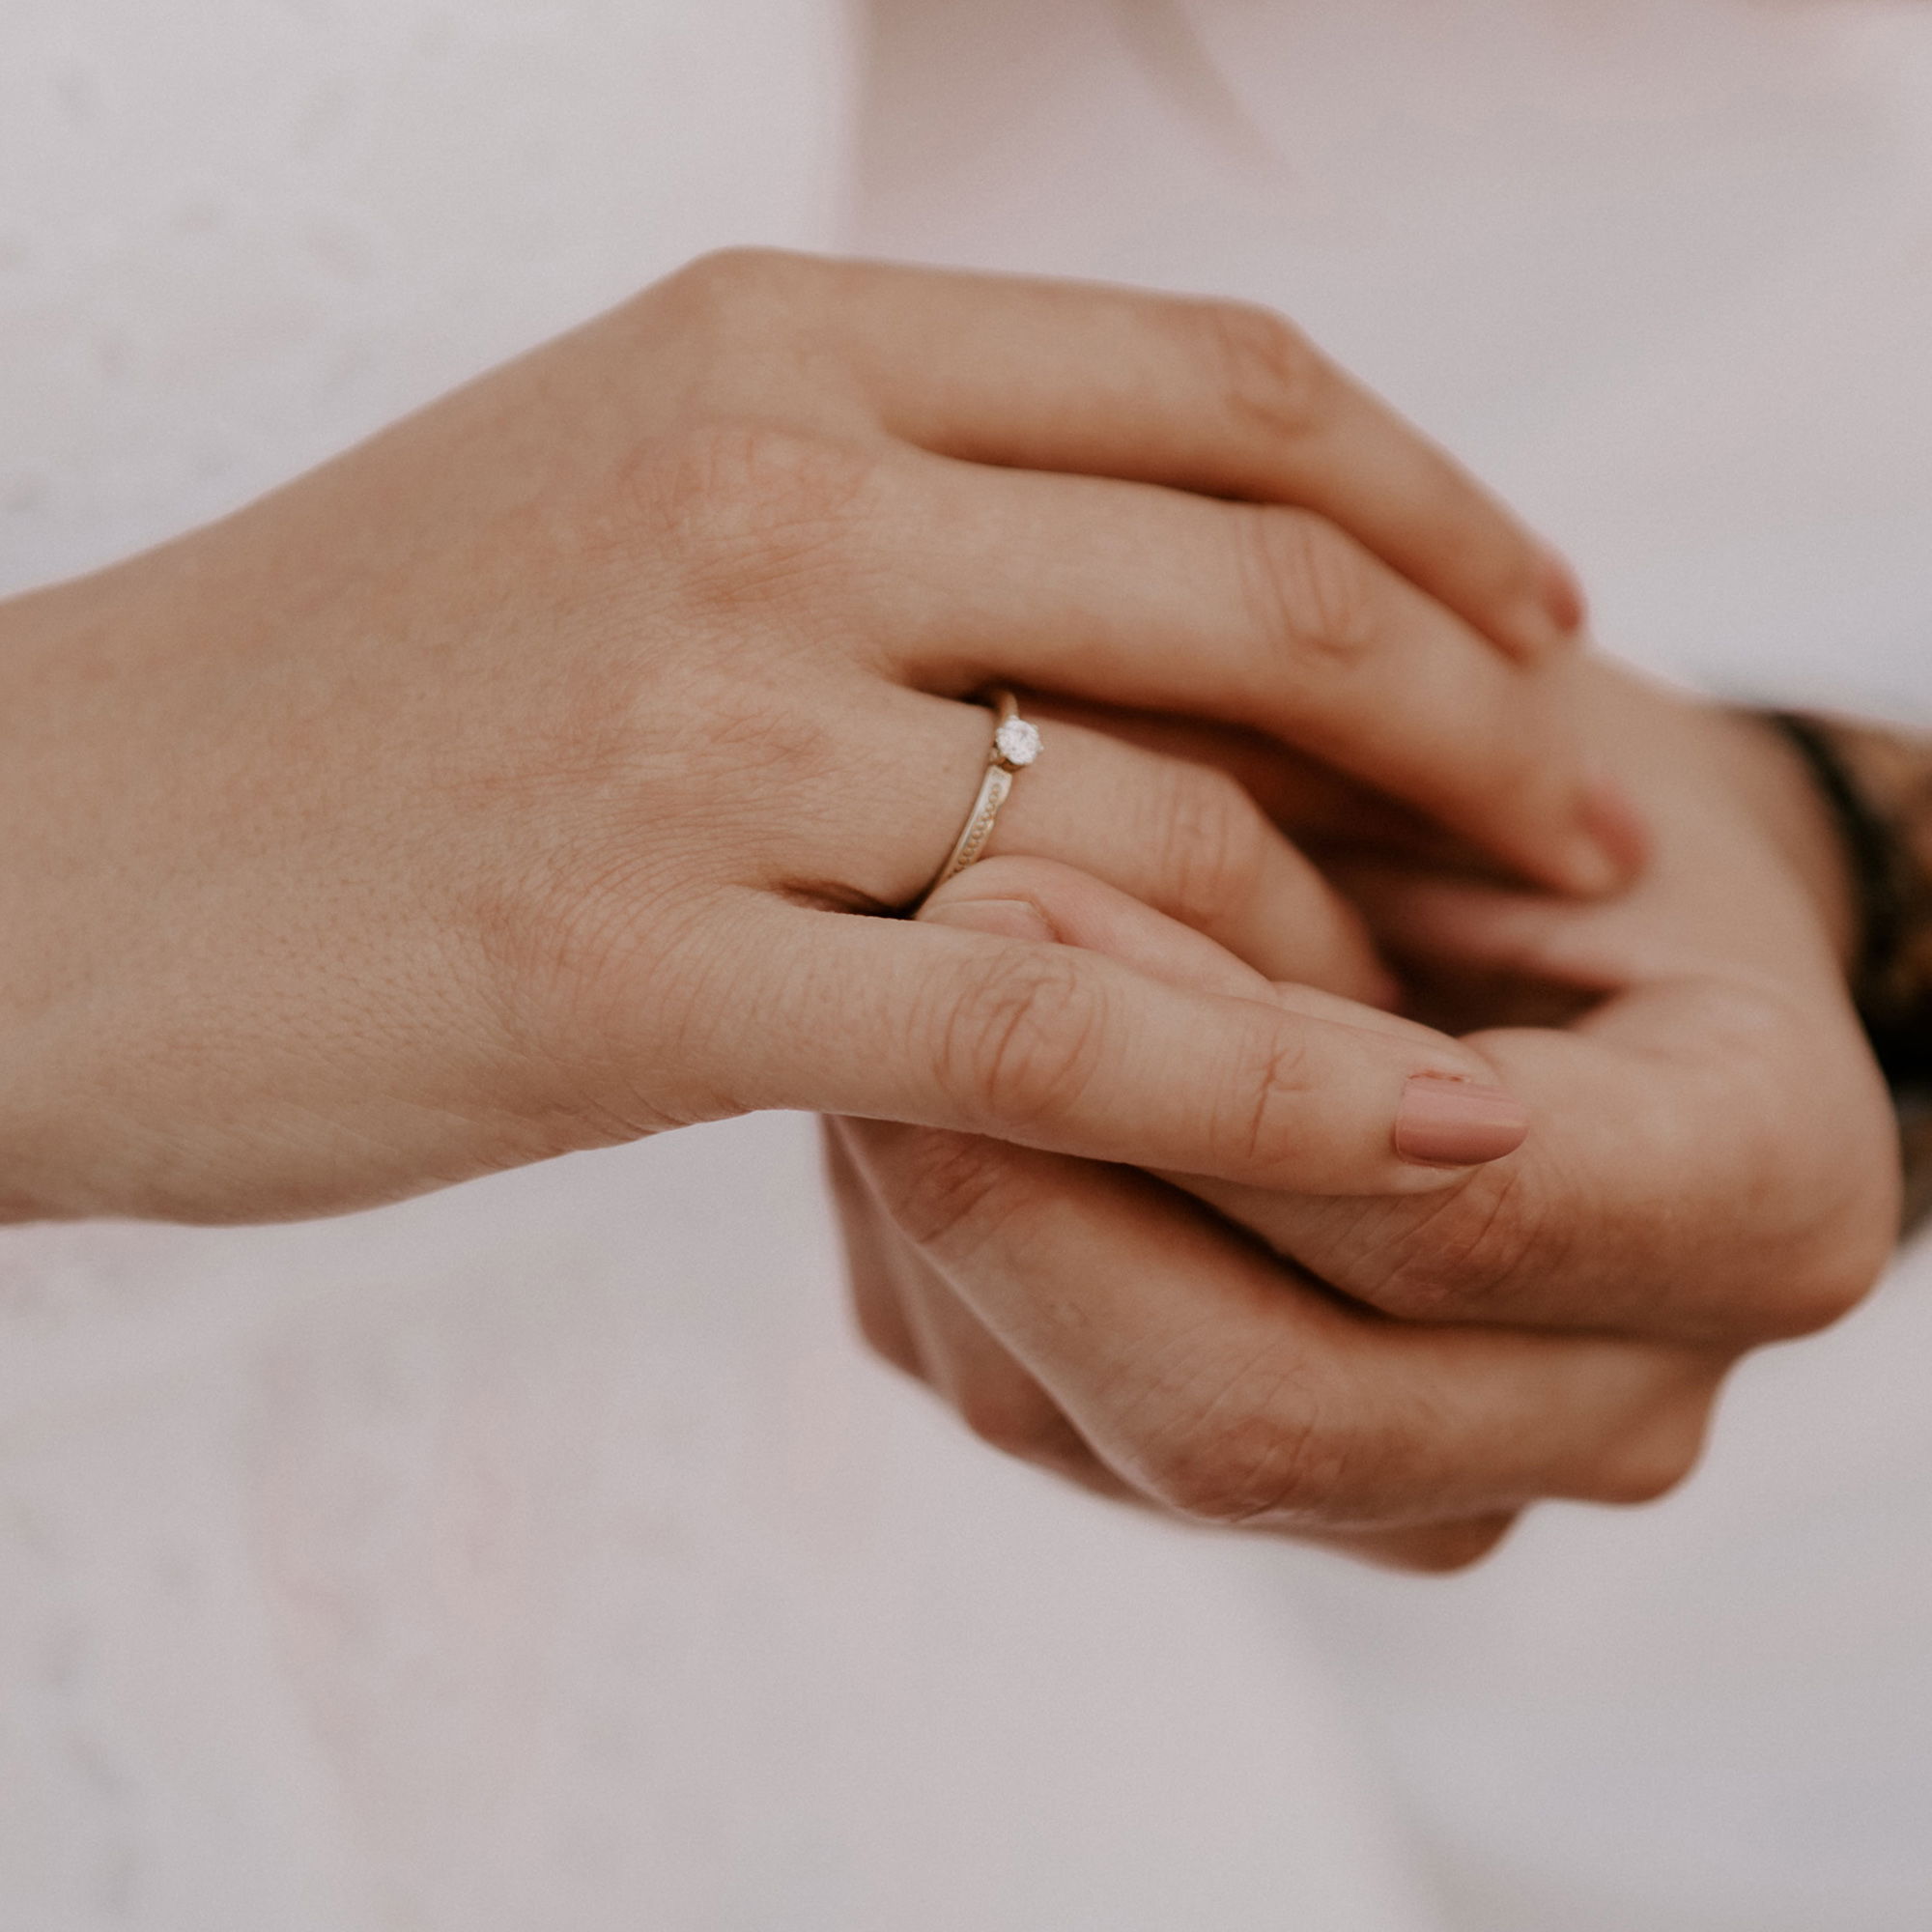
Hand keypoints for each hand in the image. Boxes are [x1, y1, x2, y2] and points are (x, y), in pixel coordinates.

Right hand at [0, 250, 1617, 1223]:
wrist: (34, 859)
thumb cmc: (339, 694)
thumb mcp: (623, 498)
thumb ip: (886, 506)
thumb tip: (1152, 588)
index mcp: (767, 344)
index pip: (1221, 386)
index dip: (1440, 507)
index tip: (1548, 628)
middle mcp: (754, 494)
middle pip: (1258, 587)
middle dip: (1480, 724)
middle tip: (1592, 838)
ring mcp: (699, 727)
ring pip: (1172, 819)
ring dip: (1367, 940)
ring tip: (1464, 1027)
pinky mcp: (644, 964)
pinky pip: (1056, 1021)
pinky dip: (1276, 1090)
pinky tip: (1423, 1137)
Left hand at [828, 661, 1899, 1567]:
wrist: (1571, 937)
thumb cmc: (1529, 792)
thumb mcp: (1458, 739)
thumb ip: (1286, 822)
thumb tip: (973, 898)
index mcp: (1763, 1204)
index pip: (1455, 1213)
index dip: (1205, 1065)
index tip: (1007, 890)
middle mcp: (1615, 1404)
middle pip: (1264, 1413)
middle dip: (1031, 1191)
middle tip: (874, 973)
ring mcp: (1431, 1481)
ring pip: (1116, 1430)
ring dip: (947, 1218)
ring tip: (855, 1004)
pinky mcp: (1260, 1485)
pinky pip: (1043, 1402)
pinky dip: (937, 1247)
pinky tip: (894, 1086)